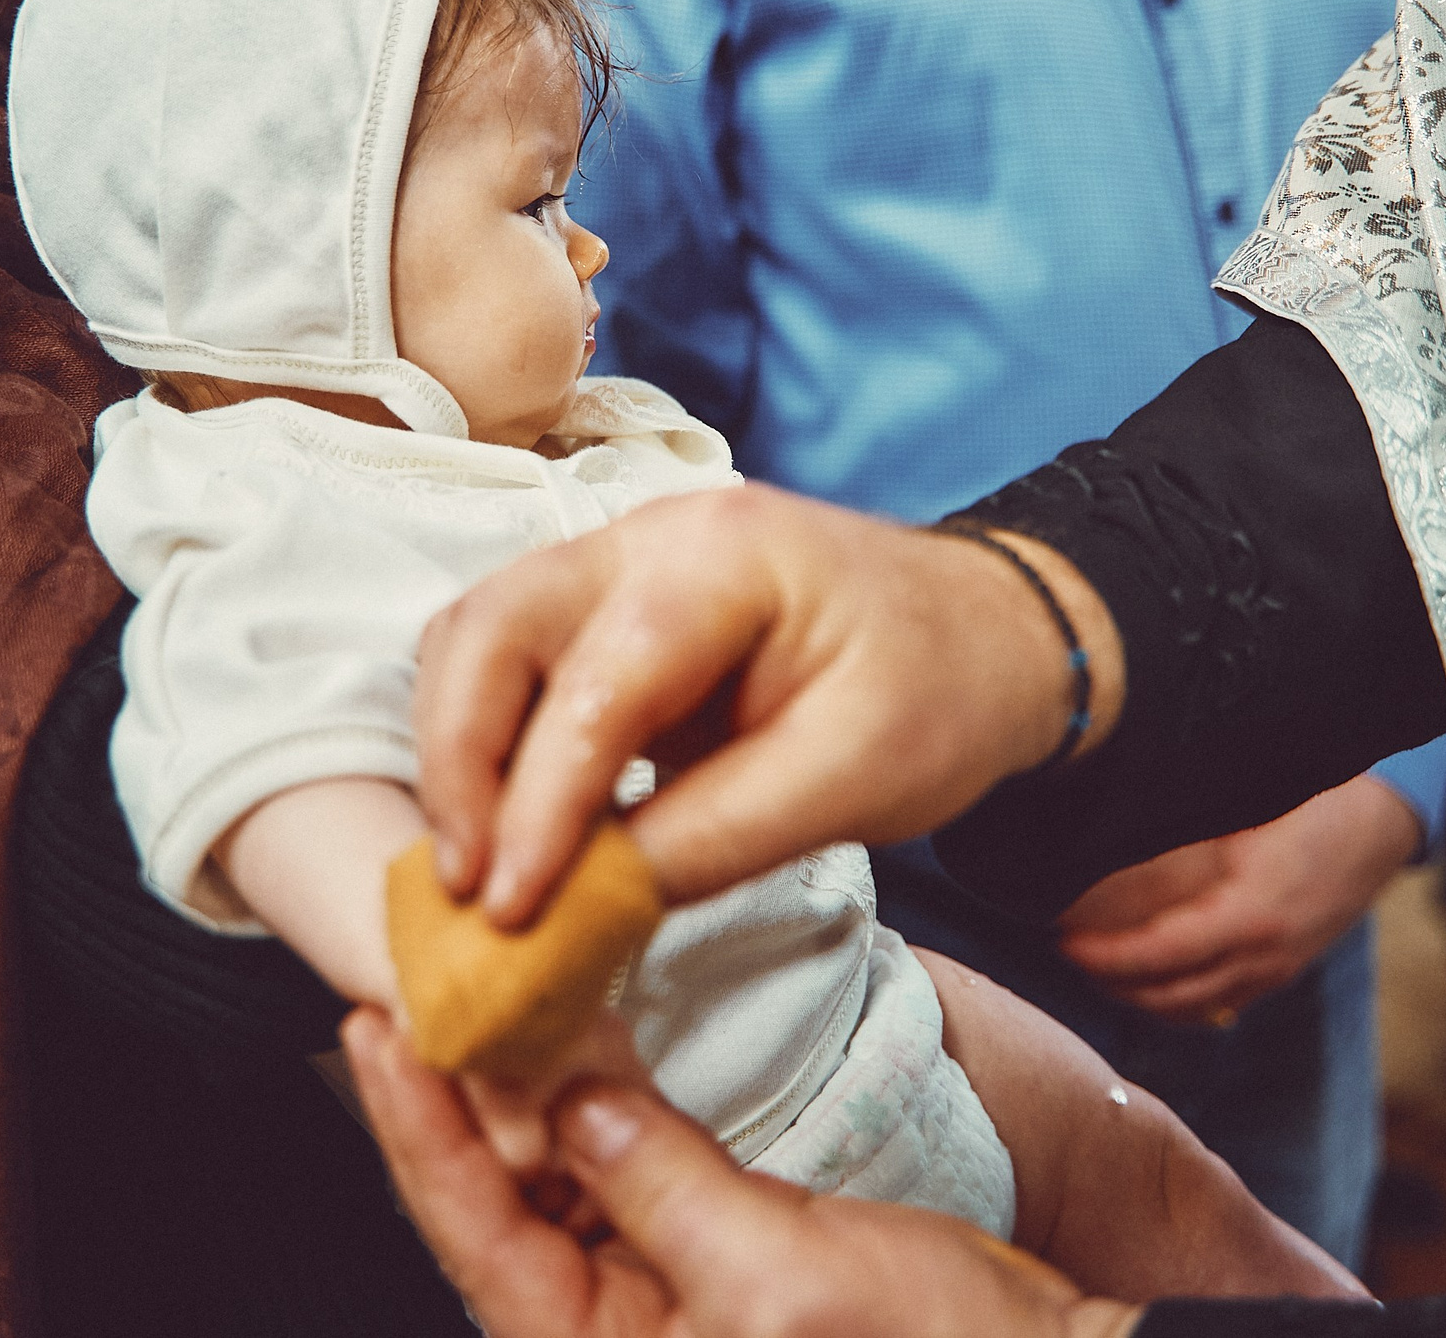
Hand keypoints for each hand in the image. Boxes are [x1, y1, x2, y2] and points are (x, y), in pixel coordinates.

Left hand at [340, 1007, 1143, 1337]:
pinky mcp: (707, 1270)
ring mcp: (659, 1310)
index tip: (375, 1030)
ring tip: (479, 993)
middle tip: (414, 985)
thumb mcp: (780, 1274)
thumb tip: (569, 1102)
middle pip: (494, 1214)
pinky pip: (619, 1184)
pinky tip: (574, 1043)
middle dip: (456, 1100)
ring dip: (520, 1095)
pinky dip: (594, 1112)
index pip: (477, 1241)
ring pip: (551, 1191)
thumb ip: (659, 1185)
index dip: (418, 1132)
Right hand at [415, 485, 1122, 925]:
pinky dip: (487, 741)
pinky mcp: (606, 606)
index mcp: (724, 559)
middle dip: (461, 762)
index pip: (596, 682)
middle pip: (492, 627)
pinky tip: (509, 828)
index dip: (540, 803)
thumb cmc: (941, 694)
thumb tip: (582, 903)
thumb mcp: (853, 783)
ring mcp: (618, 559)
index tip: (512, 910)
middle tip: (467, 888)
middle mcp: (647, 535)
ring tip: (475, 870)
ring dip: (459, 751)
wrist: (987, 634)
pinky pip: (509, 660)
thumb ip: (714, 839)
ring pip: (478, 635)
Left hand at [1056, 774, 1421, 1024]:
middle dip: (1110, 982)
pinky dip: (1174, 1003)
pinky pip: (1217, 1003)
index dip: (1107, 954)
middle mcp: (1264, 954)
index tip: (1063, 940)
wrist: (1381, 829)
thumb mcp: (1248, 810)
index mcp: (1252, 913)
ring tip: (1090, 968)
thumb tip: (1113, 828)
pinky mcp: (1280, 972)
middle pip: (1170, 994)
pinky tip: (1140, 984)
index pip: (1162, 951)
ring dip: (1137, 997)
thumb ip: (1188, 830)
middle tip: (1060, 954)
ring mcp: (1275, 970)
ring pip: (1192, 1008)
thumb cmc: (1313, 805)